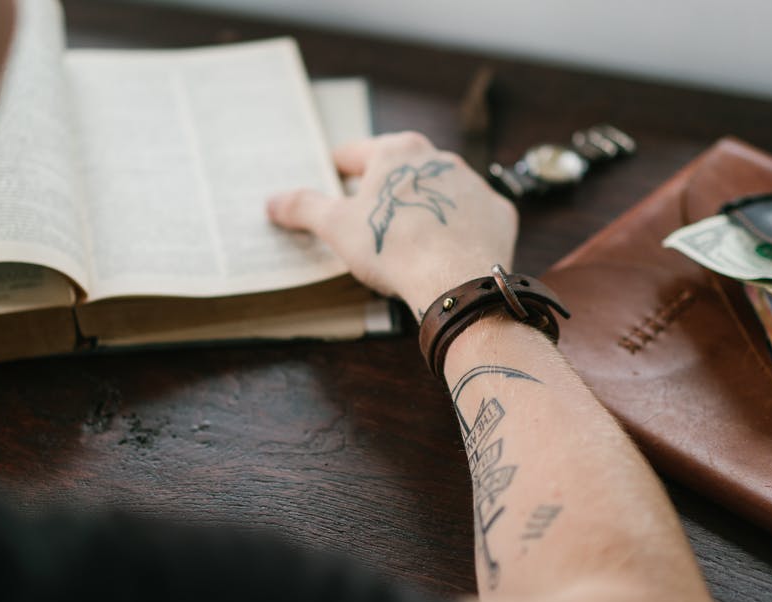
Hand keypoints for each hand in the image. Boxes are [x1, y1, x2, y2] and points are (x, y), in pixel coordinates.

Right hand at [267, 132, 517, 316]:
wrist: (457, 280)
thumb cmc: (392, 246)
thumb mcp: (336, 227)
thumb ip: (303, 207)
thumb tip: (272, 201)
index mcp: (397, 151)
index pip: (355, 153)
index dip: (337, 171)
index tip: (330, 183)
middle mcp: (439, 158)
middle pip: (400, 171)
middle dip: (383, 190)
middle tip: (366, 218)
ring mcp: (474, 185)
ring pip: (438, 192)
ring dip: (422, 207)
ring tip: (407, 239)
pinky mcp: (499, 213)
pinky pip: (472, 217)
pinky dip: (457, 230)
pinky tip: (445, 251)